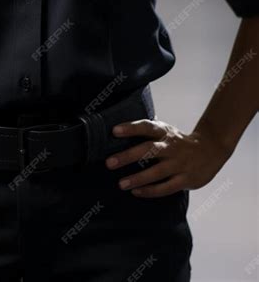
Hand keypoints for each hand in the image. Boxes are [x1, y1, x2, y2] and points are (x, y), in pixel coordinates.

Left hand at [104, 118, 231, 197]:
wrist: (211, 149)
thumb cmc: (179, 141)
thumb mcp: (167, 131)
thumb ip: (148, 132)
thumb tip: (120, 131)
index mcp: (165, 132)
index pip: (146, 127)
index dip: (131, 128)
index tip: (114, 131)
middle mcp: (171, 147)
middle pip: (148, 150)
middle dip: (128, 156)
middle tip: (109, 163)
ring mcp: (179, 164)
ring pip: (156, 172)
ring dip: (138, 178)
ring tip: (121, 184)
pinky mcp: (186, 179)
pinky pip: (166, 187)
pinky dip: (151, 191)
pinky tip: (137, 192)